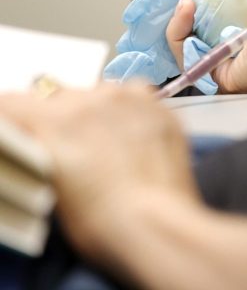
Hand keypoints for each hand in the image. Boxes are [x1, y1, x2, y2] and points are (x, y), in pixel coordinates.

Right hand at [0, 83, 199, 263]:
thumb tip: (39, 142)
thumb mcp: (49, 186)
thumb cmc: (100, 221)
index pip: (11, 103)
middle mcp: (91, 100)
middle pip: (57, 97)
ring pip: (98, 93)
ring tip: (104, 146)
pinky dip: (128, 110)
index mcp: (54, 122)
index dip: (12, 117)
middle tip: (66, 150)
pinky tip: (132, 136)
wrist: (157, 225)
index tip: (17, 129)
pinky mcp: (160, 107)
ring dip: (93, 112)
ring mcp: (130, 99)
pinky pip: (135, 95)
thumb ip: (39, 150)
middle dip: (56, 118)